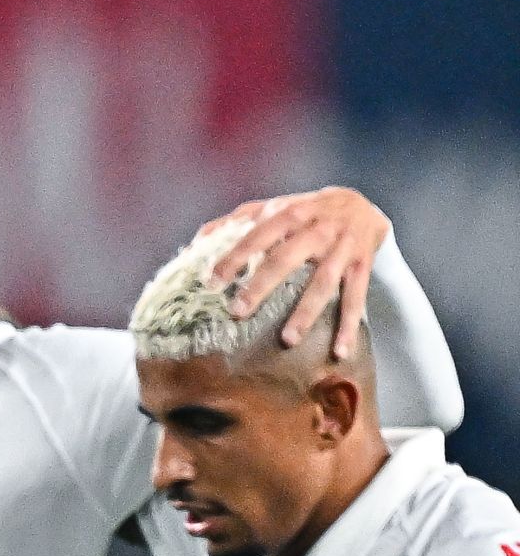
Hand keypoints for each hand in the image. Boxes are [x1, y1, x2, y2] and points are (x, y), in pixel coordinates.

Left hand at [203, 187, 388, 359]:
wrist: (361, 204)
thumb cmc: (304, 211)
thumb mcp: (272, 207)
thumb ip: (234, 222)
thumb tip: (194, 245)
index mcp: (289, 214)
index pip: (257, 235)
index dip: (234, 257)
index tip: (212, 282)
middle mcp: (316, 230)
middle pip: (286, 259)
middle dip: (262, 286)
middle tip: (238, 312)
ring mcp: (341, 249)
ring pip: (324, 282)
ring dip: (306, 312)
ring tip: (288, 340)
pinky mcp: (361, 266)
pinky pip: (357, 298)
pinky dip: (350, 325)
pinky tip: (340, 351)